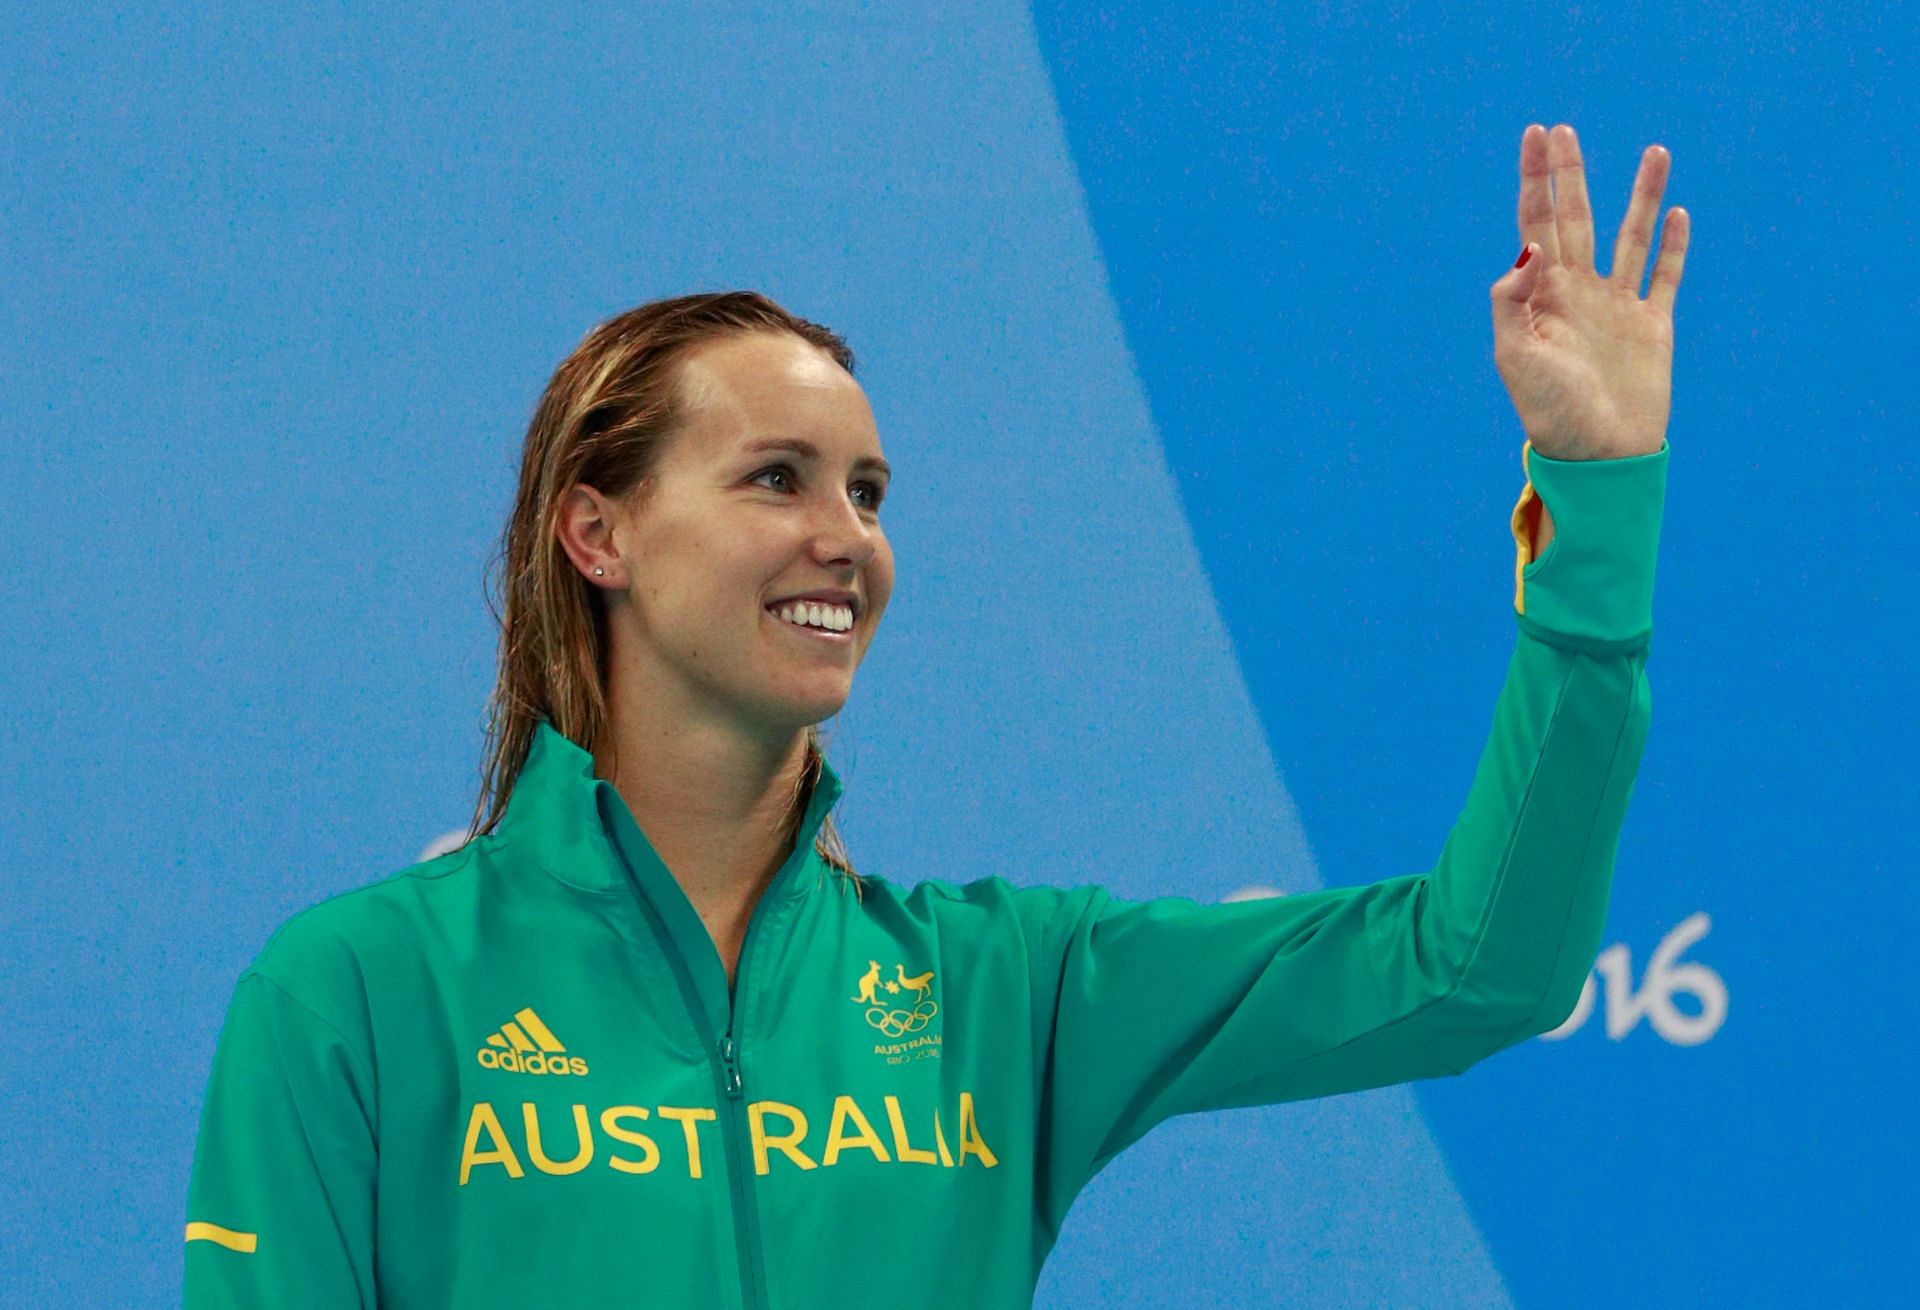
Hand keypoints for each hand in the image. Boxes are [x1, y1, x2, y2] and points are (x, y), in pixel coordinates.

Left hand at [1490, 124, 1688, 461]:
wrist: (1598, 453)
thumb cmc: (1550, 411)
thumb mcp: (1516, 357)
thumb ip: (1513, 301)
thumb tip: (1529, 248)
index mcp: (1543, 298)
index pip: (1534, 225)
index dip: (1532, 181)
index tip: (1534, 136)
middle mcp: (1579, 294)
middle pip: (1574, 219)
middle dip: (1569, 175)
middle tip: (1563, 129)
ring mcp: (1617, 307)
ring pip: (1630, 237)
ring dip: (1641, 196)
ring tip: (1654, 152)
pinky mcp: (1653, 327)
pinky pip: (1664, 277)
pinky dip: (1673, 246)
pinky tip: (1677, 212)